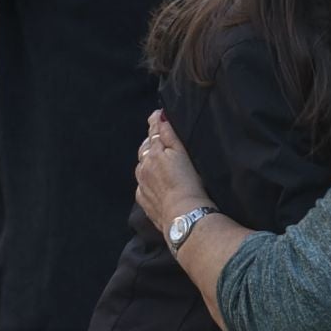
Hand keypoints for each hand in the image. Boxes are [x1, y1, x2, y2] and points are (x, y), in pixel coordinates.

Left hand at [133, 111, 210, 235]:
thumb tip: (160, 117)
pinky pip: (142, 186)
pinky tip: (156, 184)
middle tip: (159, 139)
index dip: (156, 123)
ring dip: (148, 162)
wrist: (184, 215)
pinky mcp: (144, 201)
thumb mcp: (182, 153)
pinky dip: (147, 182)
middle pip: (145, 149)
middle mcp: (143, 167)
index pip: (153, 132)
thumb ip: (169, 134)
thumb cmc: (189, 184)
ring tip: (159, 162)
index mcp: (153, 153)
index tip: (157, 115)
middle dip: (151, 142)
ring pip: (142, 167)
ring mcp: (142, 185)